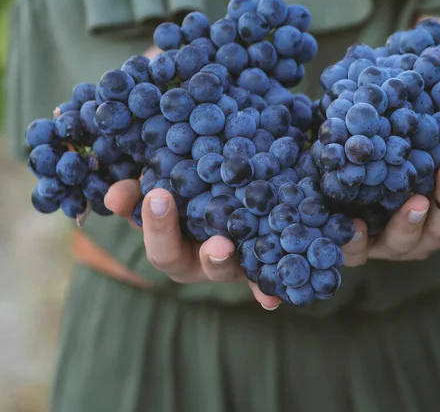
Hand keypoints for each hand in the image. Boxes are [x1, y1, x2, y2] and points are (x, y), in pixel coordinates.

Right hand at [105, 181, 281, 309]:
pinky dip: (264, 290)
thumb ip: (132, 195)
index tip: (158, 195)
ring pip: (225, 269)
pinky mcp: (254, 262)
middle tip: (213, 242)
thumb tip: (112, 195)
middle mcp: (196, 261)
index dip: (157, 224)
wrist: (217, 203)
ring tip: (227, 248)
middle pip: (191, 264)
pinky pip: (260, 279)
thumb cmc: (180, 200)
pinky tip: (272, 298)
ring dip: (225, 261)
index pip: (159, 246)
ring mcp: (227, 264)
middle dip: (202, 253)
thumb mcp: (155, 195)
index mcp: (170, 247)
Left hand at [342, 158, 439, 264]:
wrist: (359, 186)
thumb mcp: (431, 153)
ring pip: (407, 240)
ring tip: (415, 201)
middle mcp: (430, 234)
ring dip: (411, 220)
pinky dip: (356, 241)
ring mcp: (397, 244)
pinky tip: (354, 225)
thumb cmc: (407, 164)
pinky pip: (357, 251)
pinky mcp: (361, 247)